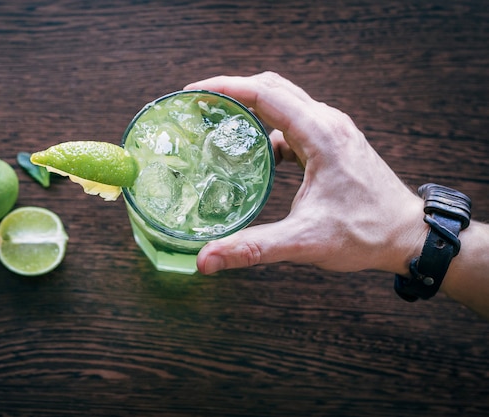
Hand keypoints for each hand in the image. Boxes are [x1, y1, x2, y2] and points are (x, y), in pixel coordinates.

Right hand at [185, 72, 426, 274]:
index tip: (194, 93)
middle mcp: (327, 122)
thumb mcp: (304, 241)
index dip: (226, 88)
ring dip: (250, 105)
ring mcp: (333, 130)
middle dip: (233, 89)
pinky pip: (294, 122)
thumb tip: (206, 259)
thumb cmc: (366, 234)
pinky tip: (251, 151)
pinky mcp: (333, 143)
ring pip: (284, 101)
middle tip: (198, 103)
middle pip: (272, 87)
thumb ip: (252, 248)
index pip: (265, 94)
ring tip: (217, 120)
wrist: (408, 236)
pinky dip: (267, 127)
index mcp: (321, 134)